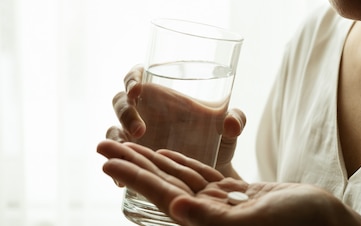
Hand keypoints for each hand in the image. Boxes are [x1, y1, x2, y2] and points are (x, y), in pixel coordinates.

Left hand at [97, 140, 360, 225]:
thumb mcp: (257, 221)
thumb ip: (214, 219)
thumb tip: (175, 209)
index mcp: (207, 224)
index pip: (160, 195)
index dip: (131, 175)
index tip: (105, 158)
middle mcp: (208, 216)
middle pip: (161, 184)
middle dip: (131, 162)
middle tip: (103, 143)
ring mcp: (221, 206)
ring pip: (178, 177)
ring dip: (151, 159)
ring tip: (127, 144)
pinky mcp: (236, 197)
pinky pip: (203, 177)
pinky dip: (183, 163)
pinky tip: (167, 155)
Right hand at [105, 65, 245, 176]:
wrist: (214, 168)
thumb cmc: (218, 137)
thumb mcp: (229, 126)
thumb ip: (236, 119)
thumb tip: (231, 123)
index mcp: (161, 93)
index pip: (136, 76)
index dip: (131, 78)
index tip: (137, 88)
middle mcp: (144, 111)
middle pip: (120, 102)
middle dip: (125, 113)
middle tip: (140, 130)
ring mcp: (134, 134)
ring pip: (114, 129)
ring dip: (117, 139)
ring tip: (132, 150)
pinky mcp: (134, 157)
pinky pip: (118, 158)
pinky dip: (117, 167)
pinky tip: (121, 181)